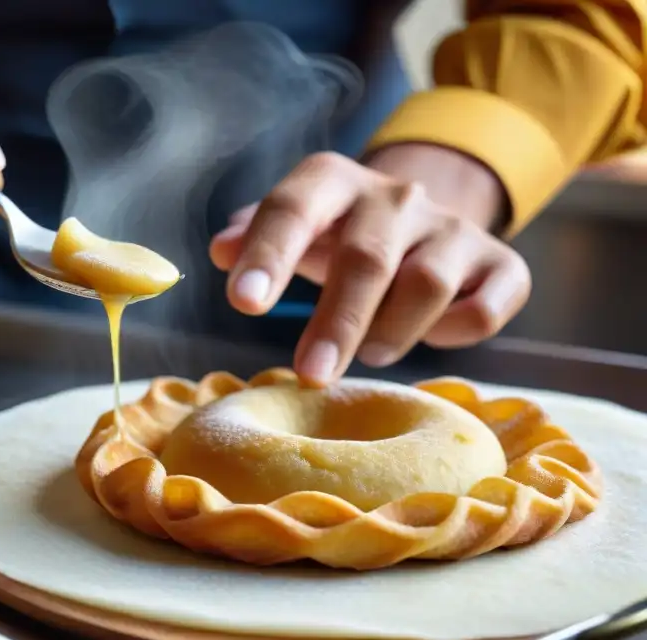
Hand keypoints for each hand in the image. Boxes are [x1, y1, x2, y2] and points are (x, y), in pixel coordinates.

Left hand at [209, 150, 530, 385]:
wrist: (420, 220)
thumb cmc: (335, 236)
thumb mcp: (293, 228)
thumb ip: (254, 236)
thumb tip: (220, 250)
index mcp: (333, 182)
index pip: (294, 209)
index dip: (269, 255)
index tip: (244, 304)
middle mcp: (397, 197)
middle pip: (368, 258)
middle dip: (335, 322)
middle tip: (309, 374)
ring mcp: (453, 228)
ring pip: (429, 283)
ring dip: (393, 330)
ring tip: (367, 354)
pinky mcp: (500, 264)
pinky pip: (488, 304)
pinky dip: (459, 330)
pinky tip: (431, 337)